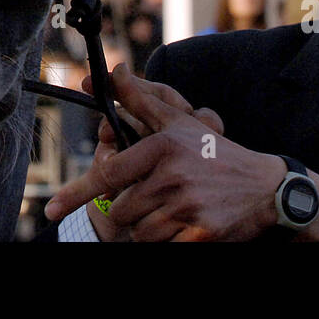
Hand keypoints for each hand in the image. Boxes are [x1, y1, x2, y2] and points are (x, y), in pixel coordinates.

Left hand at [69, 66, 224, 240]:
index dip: (79, 192)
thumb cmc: (213, 153)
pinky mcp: (200, 235)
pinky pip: (161, 247)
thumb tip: (111, 71)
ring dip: (146, 227)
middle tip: (151, 197)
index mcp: (163, 147)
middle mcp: (173, 177)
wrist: (265, 189)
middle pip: (121, 209)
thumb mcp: (179, 121)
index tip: (53, 208)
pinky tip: (182, 227)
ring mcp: (187, 208)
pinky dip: (166, 242)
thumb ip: (140, 99)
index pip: (108, 174)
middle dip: (129, 208)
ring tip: (169, 210)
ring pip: (138, 232)